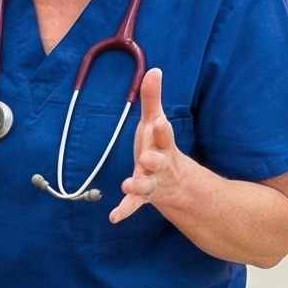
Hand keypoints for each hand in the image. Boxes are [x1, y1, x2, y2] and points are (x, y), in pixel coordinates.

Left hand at [111, 69, 185, 222]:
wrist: (174, 180)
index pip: (164, 136)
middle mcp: (159, 164)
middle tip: (147, 158)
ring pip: (145, 185)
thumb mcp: (155, 122)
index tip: (160, 122)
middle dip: (153, 160)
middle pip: (158, 163)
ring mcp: (151, 182)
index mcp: (162, 144)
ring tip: (127, 185)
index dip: (163, 131)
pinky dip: (124, 211)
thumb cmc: (158, 145)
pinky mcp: (142, 197)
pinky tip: (113, 217)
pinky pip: (133, 206)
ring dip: (137, 186)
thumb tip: (154, 69)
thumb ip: (153, 98)